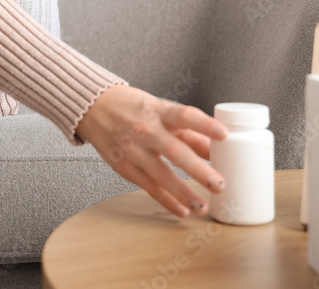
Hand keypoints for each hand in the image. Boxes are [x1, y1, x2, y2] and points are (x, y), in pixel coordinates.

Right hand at [74, 83, 228, 217]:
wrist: (95, 108)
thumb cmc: (134, 108)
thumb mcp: (162, 111)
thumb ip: (190, 131)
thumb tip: (217, 150)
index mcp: (159, 111)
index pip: (184, 116)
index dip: (204, 124)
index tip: (224, 135)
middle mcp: (146, 130)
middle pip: (175, 151)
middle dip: (198, 169)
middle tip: (219, 184)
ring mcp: (134, 150)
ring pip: (161, 175)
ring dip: (183, 193)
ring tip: (202, 206)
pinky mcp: (125, 166)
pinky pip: (149, 187)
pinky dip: (167, 200)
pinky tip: (183, 210)